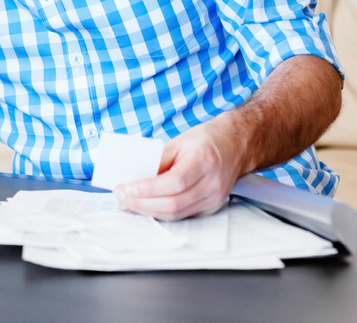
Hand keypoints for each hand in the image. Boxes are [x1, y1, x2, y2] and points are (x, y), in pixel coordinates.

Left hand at [112, 116, 246, 220]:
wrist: (235, 145)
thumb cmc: (206, 140)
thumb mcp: (178, 142)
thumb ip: (156, 160)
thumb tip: (132, 176)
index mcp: (204, 161)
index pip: (174, 182)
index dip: (148, 189)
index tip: (126, 187)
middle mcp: (212, 183)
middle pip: (173, 203)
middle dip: (141, 204)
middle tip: (121, 196)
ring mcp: (214, 199)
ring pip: (176, 214)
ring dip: (148, 211)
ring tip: (128, 203)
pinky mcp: (211, 208)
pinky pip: (182, 215)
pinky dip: (161, 212)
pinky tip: (146, 206)